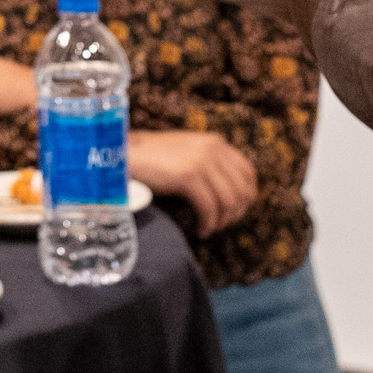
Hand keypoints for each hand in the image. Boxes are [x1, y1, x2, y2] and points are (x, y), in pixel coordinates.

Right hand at [131, 129, 258, 234]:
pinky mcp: (188, 176)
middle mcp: (213, 149)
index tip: (237, 211)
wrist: (124, 154)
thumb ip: (208, 162)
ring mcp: (202, 161)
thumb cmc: (152, 158)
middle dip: (236, 212)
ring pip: (228, 201)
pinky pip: (209, 208)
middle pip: (242, 189)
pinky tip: (201, 230)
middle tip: (222, 224)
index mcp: (215, 142)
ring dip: (222, 221)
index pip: (248, 172)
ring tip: (210, 228)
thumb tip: (228, 190)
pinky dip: (208, 224)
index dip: (247, 195)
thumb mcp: (187, 152)